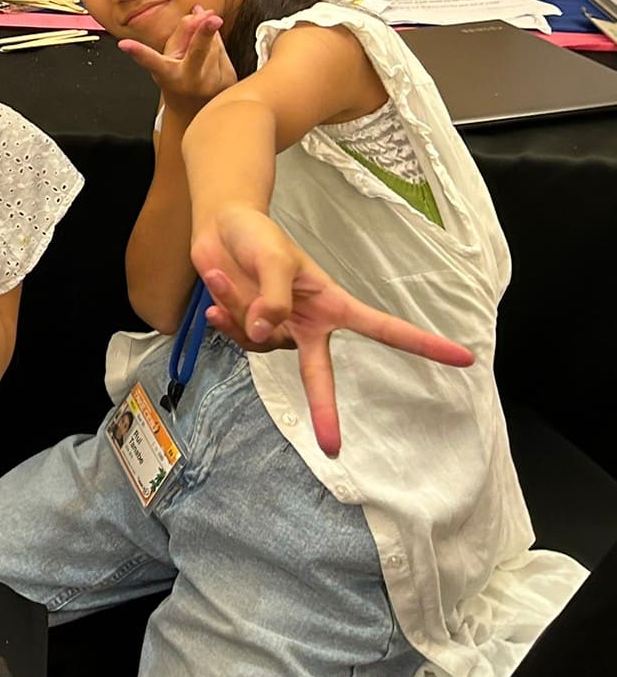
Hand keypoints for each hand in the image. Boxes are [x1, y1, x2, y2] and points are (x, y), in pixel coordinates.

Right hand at [119, 5, 236, 107]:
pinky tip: (210, 58)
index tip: (125, 45)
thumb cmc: (176, 78)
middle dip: (204, 34)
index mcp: (169, 75)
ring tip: (199, 46)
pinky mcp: (228, 81)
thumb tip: (201, 12)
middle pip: (197, 49)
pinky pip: (225, 52)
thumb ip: (182, 33)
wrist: (193, 110)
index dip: (139, 52)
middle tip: (213, 18)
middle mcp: (191, 80)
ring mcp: (212, 83)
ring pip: (214, 45)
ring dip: (209, 37)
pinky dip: (218, 48)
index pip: (152, 61)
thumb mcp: (169, 57)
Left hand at [192, 204, 473, 457]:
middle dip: (324, 411)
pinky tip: (214, 296)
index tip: (462, 358)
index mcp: (332, 304)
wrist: (220, 228)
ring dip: (239, 312)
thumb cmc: (259, 238)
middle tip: (332, 448)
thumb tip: (266, 334)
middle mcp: (307, 323)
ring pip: (261, 342)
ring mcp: (276, 328)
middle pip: (320, 375)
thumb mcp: (276, 260)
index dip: (421, 345)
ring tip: (225, 277)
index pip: (382, 328)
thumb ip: (274, 299)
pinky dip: (223, 317)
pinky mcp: (248, 328)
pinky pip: (237, 337)